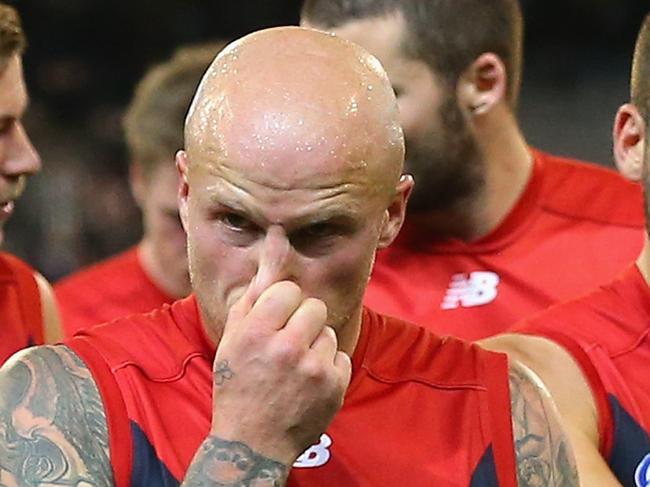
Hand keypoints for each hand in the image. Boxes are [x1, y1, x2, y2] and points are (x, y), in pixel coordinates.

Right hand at [209, 246, 351, 464]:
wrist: (254, 443)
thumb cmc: (237, 386)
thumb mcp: (232, 339)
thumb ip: (253, 295)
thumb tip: (275, 246)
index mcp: (256, 332)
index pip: (288, 289)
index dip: (282, 305)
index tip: (276, 321)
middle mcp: (286, 347)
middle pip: (314, 306)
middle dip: (303, 320)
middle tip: (289, 342)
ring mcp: (314, 368)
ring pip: (329, 331)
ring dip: (316, 344)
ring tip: (297, 366)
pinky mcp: (335, 386)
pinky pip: (341, 356)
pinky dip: (328, 366)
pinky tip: (309, 382)